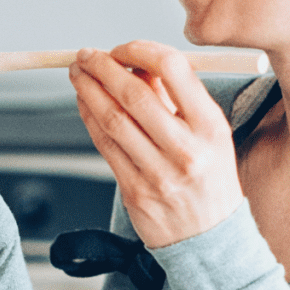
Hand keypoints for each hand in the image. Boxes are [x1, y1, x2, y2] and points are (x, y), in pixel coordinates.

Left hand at [70, 41, 242, 247]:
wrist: (211, 241)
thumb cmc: (209, 179)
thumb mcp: (209, 135)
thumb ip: (176, 99)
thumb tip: (137, 64)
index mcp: (211, 127)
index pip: (173, 70)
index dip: (139, 51)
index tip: (122, 48)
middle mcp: (186, 149)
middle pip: (134, 94)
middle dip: (103, 68)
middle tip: (86, 55)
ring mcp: (159, 173)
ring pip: (113, 120)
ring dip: (88, 90)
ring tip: (77, 74)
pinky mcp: (135, 191)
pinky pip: (105, 146)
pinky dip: (89, 119)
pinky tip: (83, 104)